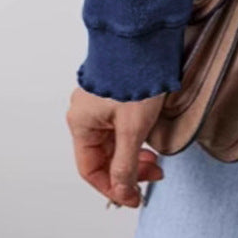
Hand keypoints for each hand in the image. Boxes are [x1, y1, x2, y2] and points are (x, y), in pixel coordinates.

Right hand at [67, 86, 167, 207]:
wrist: (145, 39)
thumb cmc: (135, 77)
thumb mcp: (133, 128)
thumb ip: (125, 164)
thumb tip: (123, 193)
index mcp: (81, 123)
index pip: (91, 169)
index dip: (113, 188)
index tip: (134, 197)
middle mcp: (86, 114)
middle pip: (104, 156)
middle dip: (129, 170)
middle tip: (154, 174)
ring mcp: (99, 103)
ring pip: (113, 141)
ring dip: (134, 154)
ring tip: (156, 159)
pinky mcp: (114, 94)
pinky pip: (119, 126)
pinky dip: (134, 137)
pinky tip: (150, 139)